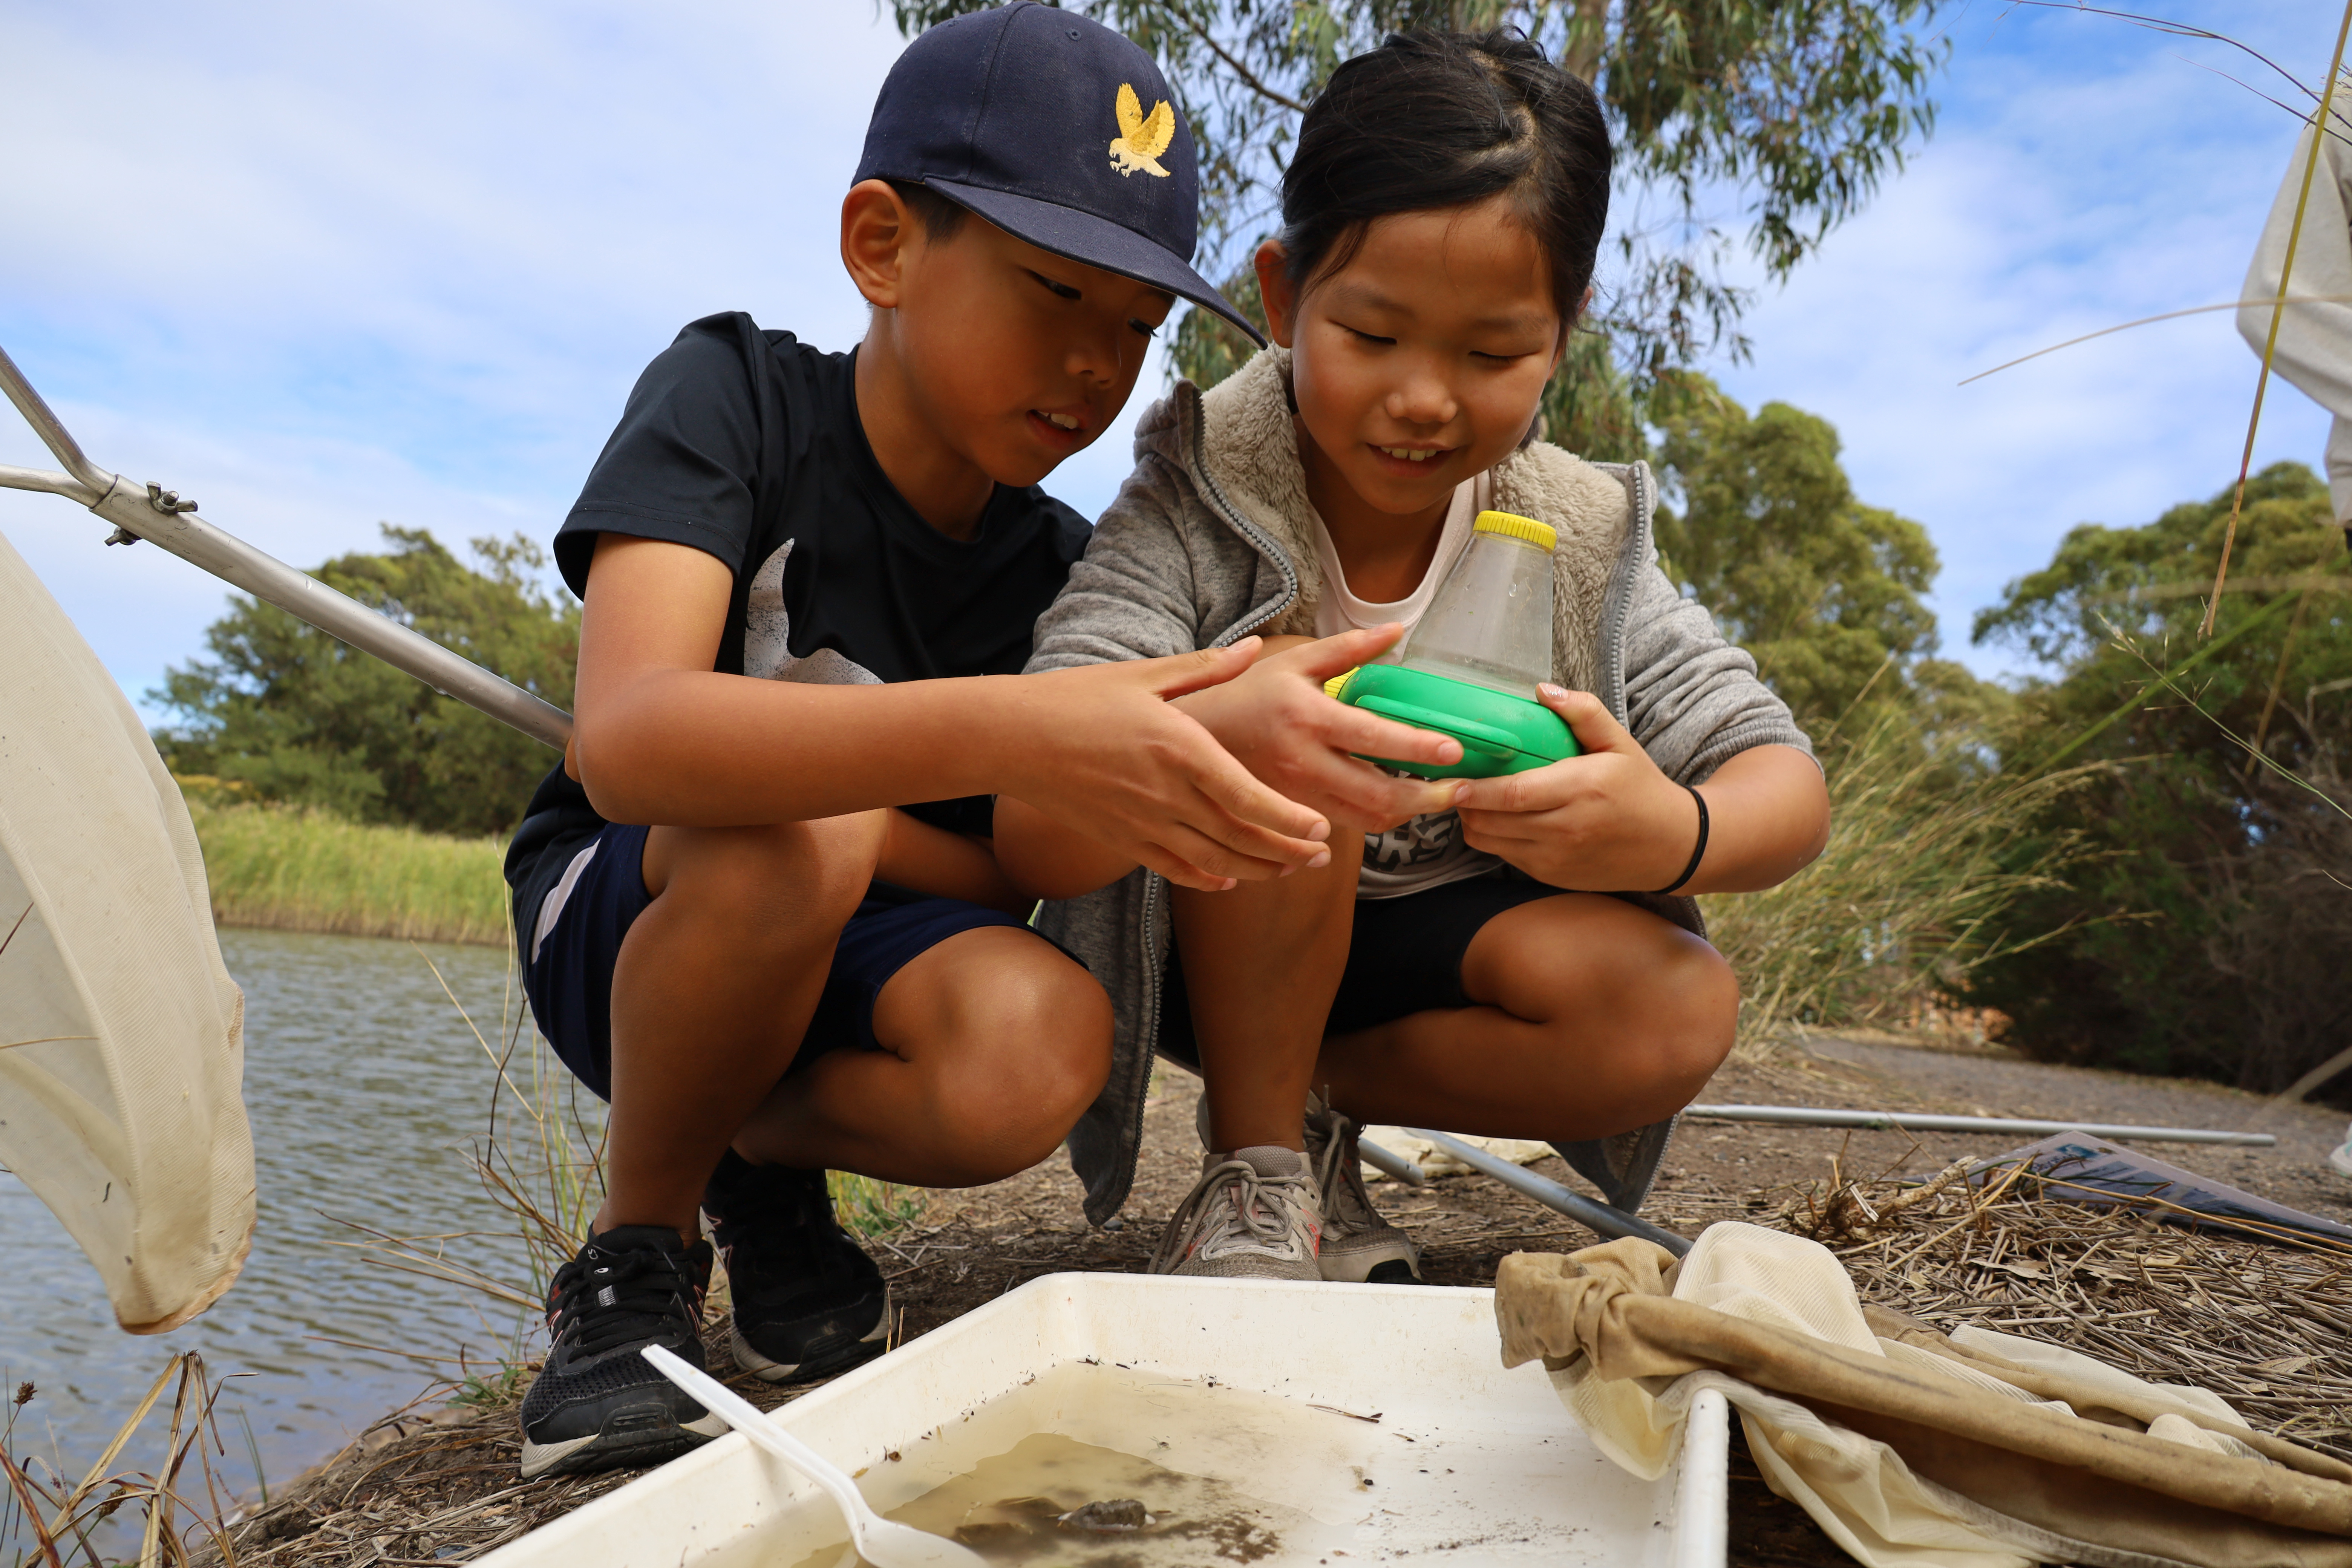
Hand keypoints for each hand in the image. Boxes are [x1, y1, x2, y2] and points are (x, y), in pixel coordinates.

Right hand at [995, 638, 1340, 892]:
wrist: (1012, 739)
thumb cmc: (1077, 698)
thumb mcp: (1145, 674)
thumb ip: (1206, 668)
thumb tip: (1255, 649)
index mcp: (1180, 749)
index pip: (1249, 798)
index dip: (1290, 821)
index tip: (1320, 828)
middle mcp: (1167, 795)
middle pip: (1241, 838)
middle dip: (1289, 852)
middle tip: (1322, 856)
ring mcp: (1144, 824)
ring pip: (1215, 863)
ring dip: (1259, 870)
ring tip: (1291, 869)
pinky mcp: (1124, 840)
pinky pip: (1176, 870)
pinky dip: (1209, 880)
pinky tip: (1230, 880)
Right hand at [1171, 625, 1464, 832]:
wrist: (1191, 738)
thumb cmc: (1246, 694)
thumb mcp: (1295, 662)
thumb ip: (1348, 649)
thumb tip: (1397, 630)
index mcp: (1308, 718)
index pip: (1373, 739)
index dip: (1418, 749)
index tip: (1455, 752)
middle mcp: (1303, 763)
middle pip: (1378, 796)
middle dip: (1427, 798)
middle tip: (1462, 790)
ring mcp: (1295, 796)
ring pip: (1364, 820)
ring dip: (1407, 815)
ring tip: (1438, 798)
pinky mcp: (1289, 817)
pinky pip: (1342, 830)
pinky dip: (1375, 822)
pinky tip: (1395, 807)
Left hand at [1452, 685, 1700, 891]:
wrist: (1671, 845)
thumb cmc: (1640, 788)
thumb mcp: (1619, 742)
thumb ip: (1582, 712)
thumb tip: (1542, 689)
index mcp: (1580, 789)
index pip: (1511, 794)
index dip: (1474, 789)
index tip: (1452, 777)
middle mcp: (1565, 829)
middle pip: (1492, 821)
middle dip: (1464, 803)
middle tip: (1452, 781)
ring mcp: (1556, 858)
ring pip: (1491, 843)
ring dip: (1473, 821)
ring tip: (1472, 798)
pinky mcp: (1552, 876)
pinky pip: (1506, 857)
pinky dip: (1493, 838)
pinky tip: (1498, 818)